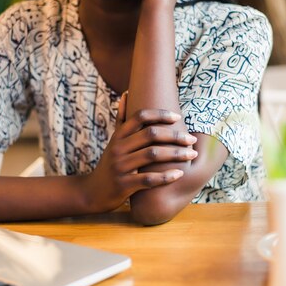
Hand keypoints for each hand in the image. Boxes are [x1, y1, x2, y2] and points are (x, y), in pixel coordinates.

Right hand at [80, 93, 197, 212]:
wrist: (94, 192)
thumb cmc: (110, 164)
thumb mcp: (114, 141)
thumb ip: (121, 119)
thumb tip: (126, 93)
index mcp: (118, 136)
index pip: (140, 117)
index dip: (160, 114)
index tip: (178, 117)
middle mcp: (118, 148)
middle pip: (150, 134)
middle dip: (175, 136)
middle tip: (192, 139)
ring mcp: (120, 166)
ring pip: (152, 155)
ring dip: (176, 154)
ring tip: (192, 155)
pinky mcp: (124, 184)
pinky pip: (148, 179)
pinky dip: (166, 176)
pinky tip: (179, 174)